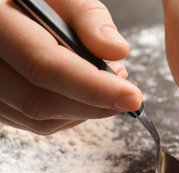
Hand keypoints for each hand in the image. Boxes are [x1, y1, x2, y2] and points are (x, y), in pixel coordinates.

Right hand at [0, 0, 141, 134]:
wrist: (5, 18)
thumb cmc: (32, 2)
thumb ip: (88, 17)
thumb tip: (116, 51)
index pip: (45, 67)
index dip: (93, 87)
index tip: (133, 97)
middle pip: (40, 102)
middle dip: (95, 104)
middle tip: (128, 92)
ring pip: (39, 120)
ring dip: (86, 111)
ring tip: (110, 84)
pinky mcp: (0, 105)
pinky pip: (35, 123)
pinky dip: (70, 114)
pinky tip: (85, 93)